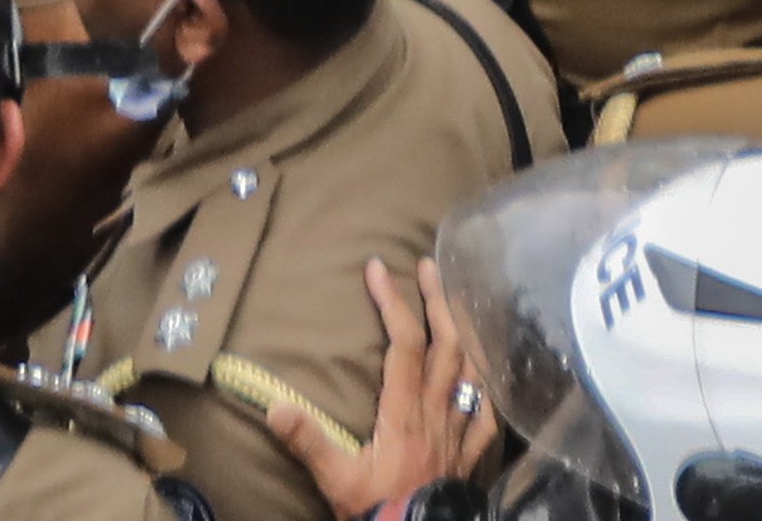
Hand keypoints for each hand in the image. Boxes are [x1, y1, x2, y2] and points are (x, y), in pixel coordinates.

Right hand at [261, 261, 497, 520]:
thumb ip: (308, 441)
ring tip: (457, 305)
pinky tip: (484, 377)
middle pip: (447, 344)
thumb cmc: (376, 513)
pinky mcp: (469, 456)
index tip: (378, 268)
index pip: (405, 343)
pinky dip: (487, 387)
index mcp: (404, 413)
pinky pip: (487, 414)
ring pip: (471, 371)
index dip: (393, 301)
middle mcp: (437, 413)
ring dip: (464, 332)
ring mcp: (458, 433)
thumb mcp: (335, 480)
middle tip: (427, 266)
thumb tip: (274, 405)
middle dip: (437, 300)